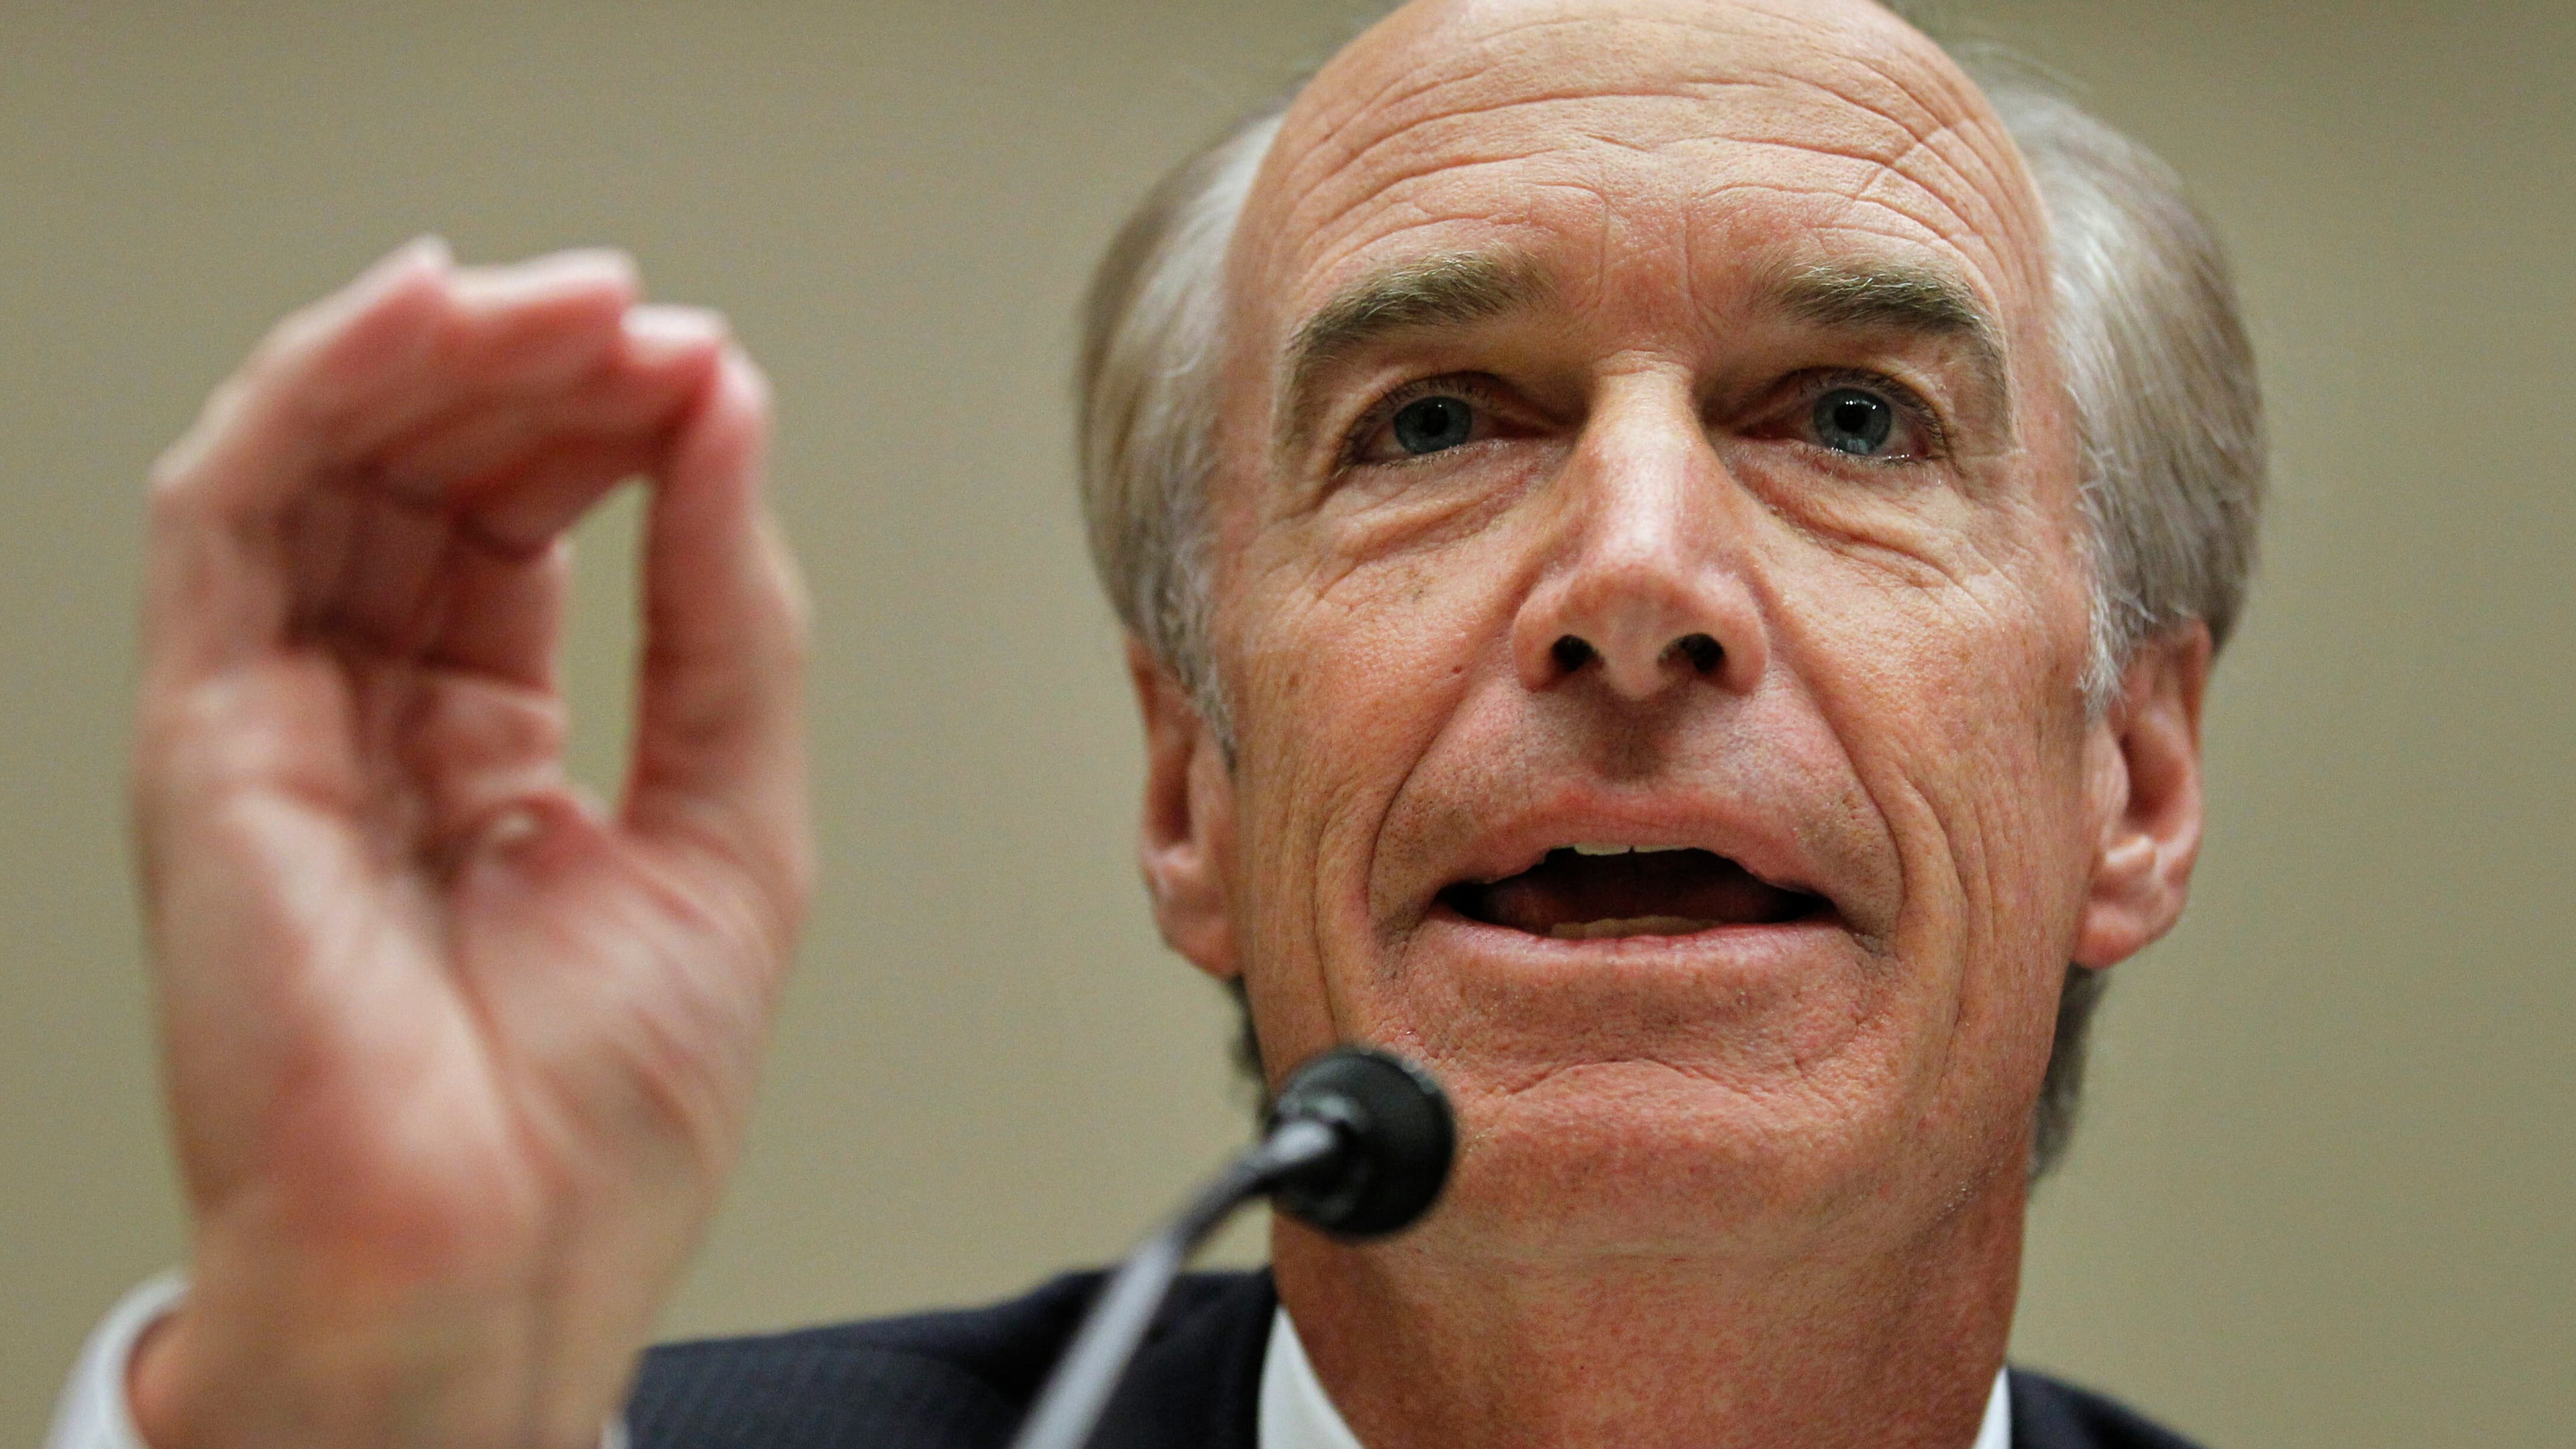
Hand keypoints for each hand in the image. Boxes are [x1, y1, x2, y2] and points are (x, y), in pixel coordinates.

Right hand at [126, 240, 810, 1448]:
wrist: (498, 1264)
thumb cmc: (600, 1114)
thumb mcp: (735, 818)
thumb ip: (727, 613)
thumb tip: (726, 417)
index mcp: (490, 749)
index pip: (524, 527)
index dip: (610, 428)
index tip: (705, 374)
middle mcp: (375, 719)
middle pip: (424, 475)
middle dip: (533, 370)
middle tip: (640, 320)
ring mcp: (280, 717)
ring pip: (323, 461)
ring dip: (439, 353)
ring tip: (563, 304)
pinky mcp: (205, 729)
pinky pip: (228, 509)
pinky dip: (317, 390)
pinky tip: (419, 317)